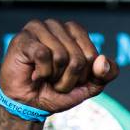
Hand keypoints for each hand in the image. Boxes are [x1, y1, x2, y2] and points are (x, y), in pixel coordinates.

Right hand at [0, 19, 118, 113]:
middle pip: (79, 58)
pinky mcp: (23, 38)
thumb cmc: (57, 91)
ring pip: (61, 56)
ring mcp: (39, 29)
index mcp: (76, 32)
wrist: (29, 103)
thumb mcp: (90, 86)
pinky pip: (43, 55)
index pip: (92, 55)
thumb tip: (102, 60)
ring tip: (45, 76)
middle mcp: (58, 26)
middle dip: (70, 79)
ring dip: (55, 77)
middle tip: (56, 81)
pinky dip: (42, 72)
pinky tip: (34, 73)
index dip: (85, 75)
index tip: (72, 79)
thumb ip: (106, 74)